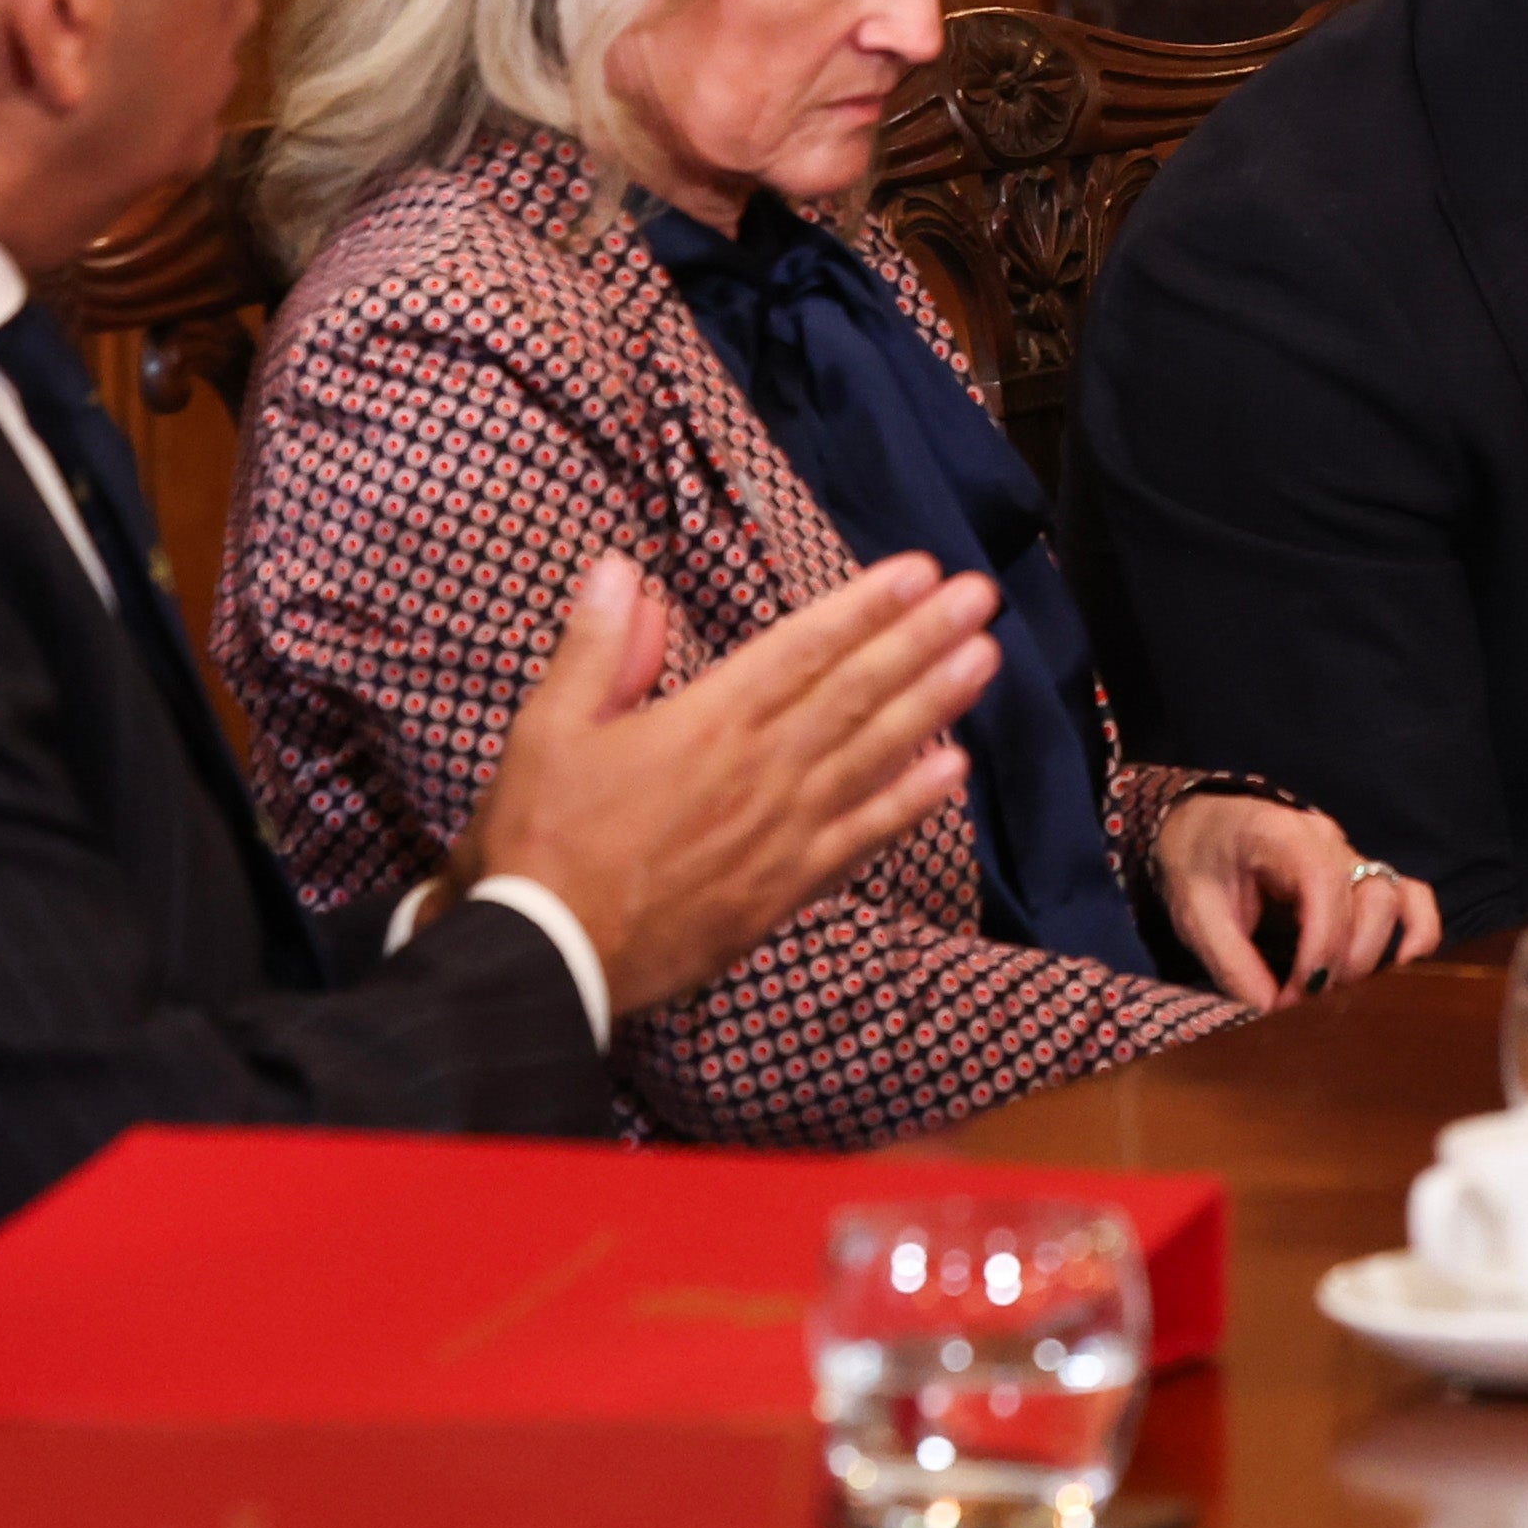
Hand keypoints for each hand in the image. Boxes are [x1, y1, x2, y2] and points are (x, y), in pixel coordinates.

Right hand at [449, 552, 1002, 1017]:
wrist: (547, 959)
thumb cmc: (540, 839)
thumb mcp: (549, 729)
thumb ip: (597, 648)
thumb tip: (621, 568)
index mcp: (706, 722)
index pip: (803, 648)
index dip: (866, 605)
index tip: (921, 569)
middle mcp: (761, 771)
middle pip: (856, 691)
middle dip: (922, 638)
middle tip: (981, 596)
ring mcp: (783, 833)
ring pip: (874, 754)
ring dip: (934, 703)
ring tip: (987, 657)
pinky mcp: (786, 889)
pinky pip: (863, 837)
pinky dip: (911, 803)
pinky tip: (954, 773)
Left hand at [1154, 789, 1440, 1004]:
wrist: (1200, 826)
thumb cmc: (1197, 862)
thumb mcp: (1196, 913)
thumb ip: (1232, 962)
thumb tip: (1270, 1014)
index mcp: (1283, 834)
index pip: (1325, 886)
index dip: (1320, 949)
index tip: (1294, 999)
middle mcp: (1330, 841)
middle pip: (1371, 898)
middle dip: (1345, 963)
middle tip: (1307, 1006)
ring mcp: (1352, 856)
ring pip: (1395, 900)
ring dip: (1374, 956)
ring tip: (1339, 994)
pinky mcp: (1363, 876)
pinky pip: (1410, 898)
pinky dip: (1416, 933)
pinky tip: (1401, 971)